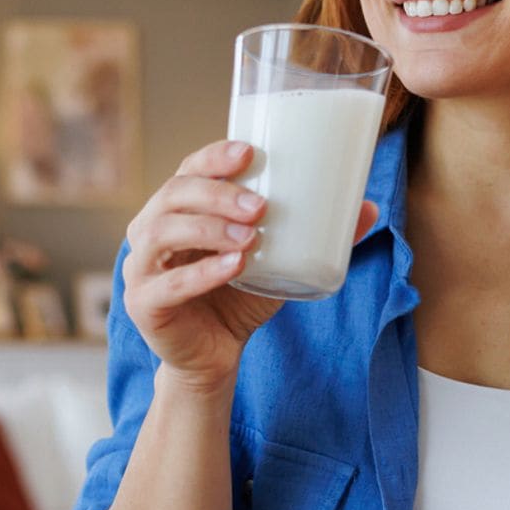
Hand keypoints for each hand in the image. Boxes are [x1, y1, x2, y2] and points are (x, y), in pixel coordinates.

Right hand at [123, 139, 377, 390]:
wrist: (214, 358)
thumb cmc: (239, 299)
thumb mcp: (280, 262)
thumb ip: (317, 236)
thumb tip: (369, 209)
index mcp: (178, 210)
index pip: (188, 170)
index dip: (213, 157)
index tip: (248, 151)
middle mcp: (151, 231)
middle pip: (173, 195)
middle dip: (217, 194)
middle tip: (261, 206)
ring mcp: (140, 267)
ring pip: (162, 233)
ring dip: (208, 228)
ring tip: (251, 236)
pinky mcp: (143, 305)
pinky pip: (168, 284)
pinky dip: (201, 273)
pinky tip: (233, 267)